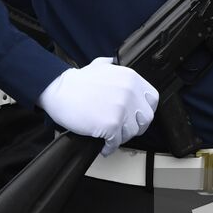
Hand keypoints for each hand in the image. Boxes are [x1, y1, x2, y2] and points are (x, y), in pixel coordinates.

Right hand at [38, 58, 158, 154]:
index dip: (145, 109)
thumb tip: (118, 64)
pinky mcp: (111, 125)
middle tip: (123, 128)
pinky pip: (116, 143)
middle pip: (146, 118)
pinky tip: (103, 145)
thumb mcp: (101, 65)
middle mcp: (130, 93)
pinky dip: (109, 147)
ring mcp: (121, 110)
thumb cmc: (77, 81)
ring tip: (110, 136)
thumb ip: (115, 66)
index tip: (137, 115)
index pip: (153, 99)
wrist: (59, 90)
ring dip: (121, 137)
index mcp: (131, 79)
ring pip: (132, 132)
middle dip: (135, 126)